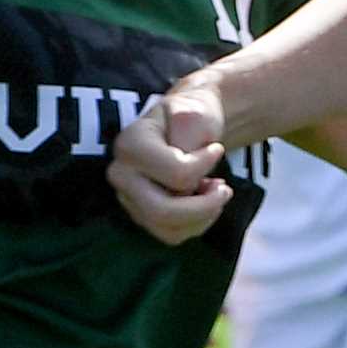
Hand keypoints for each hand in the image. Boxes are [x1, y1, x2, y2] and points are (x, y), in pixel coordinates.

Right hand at [111, 77, 233, 245]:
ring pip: (169, 229)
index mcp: (130, 144)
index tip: (217, 150)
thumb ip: (190, 132)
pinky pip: (172, 235)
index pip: (176, 174)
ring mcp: (128, 198)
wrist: (185, 126)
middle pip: (162, 211)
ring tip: (216, 191)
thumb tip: (188, 170)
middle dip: (204, 206)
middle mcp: (121, 174)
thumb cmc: (191, 118)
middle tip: (225, 189)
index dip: (205, 167)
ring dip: (203, 215)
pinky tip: (203, 201)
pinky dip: (196, 224)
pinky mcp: (141, 215)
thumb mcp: (195, 112)